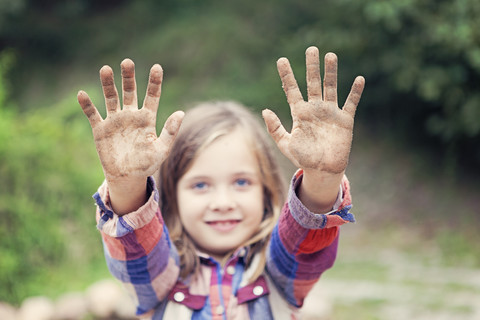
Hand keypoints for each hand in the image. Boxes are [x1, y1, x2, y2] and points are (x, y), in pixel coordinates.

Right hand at [77, 59, 183, 183]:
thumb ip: (170, 131)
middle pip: (130, 91)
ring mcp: (115, 120)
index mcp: (147, 118)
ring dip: (108, 84)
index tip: (157, 67)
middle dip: (129, 77)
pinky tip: (82, 94)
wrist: (127, 177)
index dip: (154, 82)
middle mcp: (131, 115)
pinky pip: (93, 114)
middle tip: (127, 62)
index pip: (152, 95)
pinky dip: (87, 105)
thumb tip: (181, 113)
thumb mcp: (161, 149)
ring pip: (111, 97)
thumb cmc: (147, 163)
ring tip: (106, 69)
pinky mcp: (101, 129)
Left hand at [263, 47, 364, 174]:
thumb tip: (264, 110)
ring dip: (331, 72)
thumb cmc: (303, 158)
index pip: (291, 90)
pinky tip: (359, 79)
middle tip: (311, 49)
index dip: (287, 75)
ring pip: (331, 87)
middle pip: (313, 83)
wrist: (323, 170)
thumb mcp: (285, 144)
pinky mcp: (344, 120)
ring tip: (330, 56)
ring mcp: (330, 113)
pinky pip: (351, 103)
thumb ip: (274, 128)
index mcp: (299, 113)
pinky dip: (355, 92)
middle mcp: (315, 109)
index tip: (281, 60)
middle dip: (311, 66)